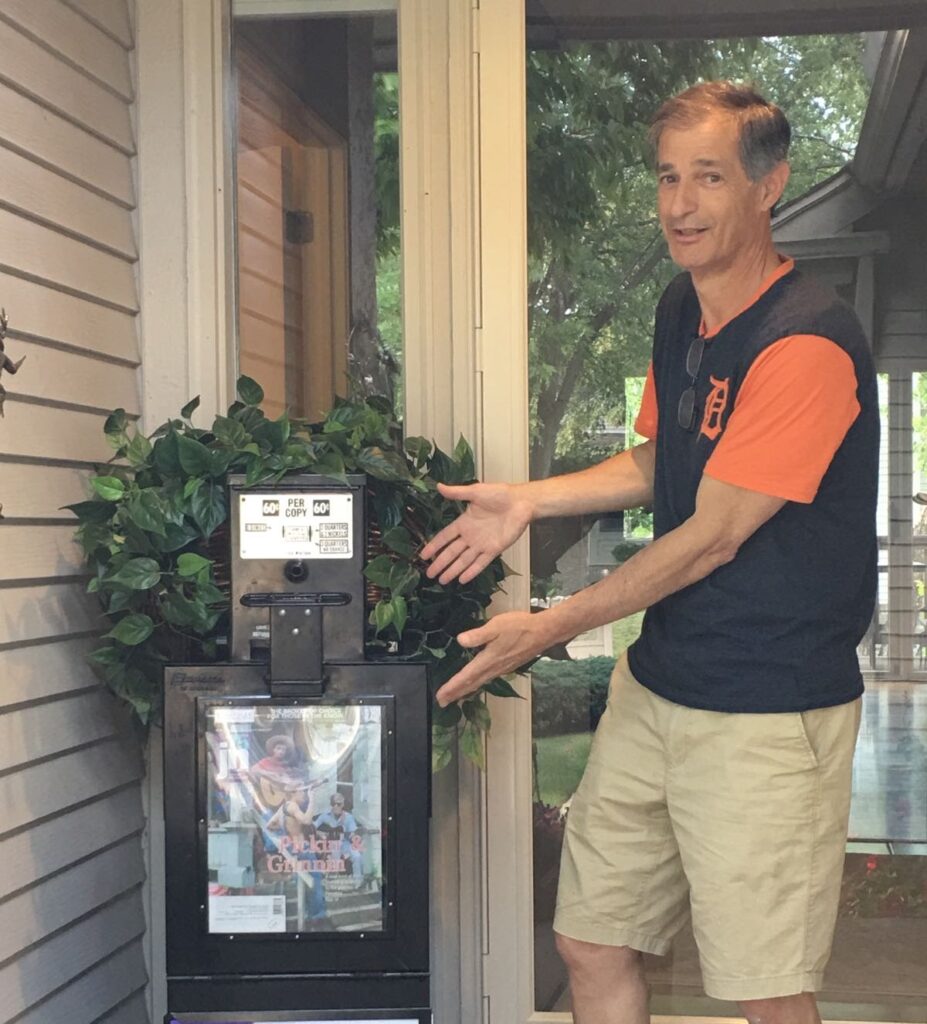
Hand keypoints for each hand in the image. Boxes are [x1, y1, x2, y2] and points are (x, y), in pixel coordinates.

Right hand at [421, 482, 532, 584]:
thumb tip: (438, 486)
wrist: (520, 503)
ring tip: (442, 581)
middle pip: (451, 552)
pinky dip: (471, 572)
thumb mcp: (475, 492)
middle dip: (440, 563)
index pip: (445, 537)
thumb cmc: (499, 494)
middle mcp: (471, 536)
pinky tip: (462, 580)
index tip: (423, 555)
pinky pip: (480, 563)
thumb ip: (456, 493)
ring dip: (453, 570)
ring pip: (464, 561)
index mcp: (464, 522)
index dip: (434, 546)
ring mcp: (482, 544)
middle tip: (429, 574)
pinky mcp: (494, 550)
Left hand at [435, 610, 552, 705]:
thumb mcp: (496, 626)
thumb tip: (460, 641)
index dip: (452, 687)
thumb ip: (478, 635)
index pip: (466, 676)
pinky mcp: (508, 666)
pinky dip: (477, 683)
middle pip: (472, 684)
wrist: (544, 632)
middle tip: (441, 702)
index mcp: (488, 659)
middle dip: (456, 694)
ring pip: (480, 682)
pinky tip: (476, 681)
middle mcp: (494, 668)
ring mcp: (502, 668)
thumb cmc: (519, 627)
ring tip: (455, 695)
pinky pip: (488, 678)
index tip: (440, 696)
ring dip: (466, 690)